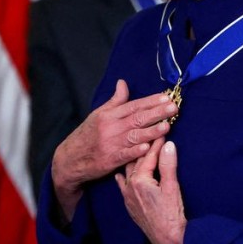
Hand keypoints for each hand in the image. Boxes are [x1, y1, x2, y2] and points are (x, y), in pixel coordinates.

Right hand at [52, 80, 177, 219]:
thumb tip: (123, 83)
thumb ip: (115, 101)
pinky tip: (147, 147)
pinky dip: (135, 151)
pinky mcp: (109, 160)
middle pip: (137, 118)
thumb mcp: (99, 114)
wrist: (69, 158)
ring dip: (151, 131)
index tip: (166, 97)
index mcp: (109, 115)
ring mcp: (110, 144)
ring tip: (167, 125)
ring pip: (134, 136)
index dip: (150, 101)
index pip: (133, 106)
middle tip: (173, 107)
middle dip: (157, 113)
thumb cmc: (87, 135)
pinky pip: (124, 155)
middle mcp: (110, 128)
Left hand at [116, 139, 185, 243]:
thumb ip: (168, 164)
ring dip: (136, 159)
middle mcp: (130, 187)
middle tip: (153, 135)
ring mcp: (128, 196)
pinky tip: (121, 173)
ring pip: (129, 171)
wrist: (167, 238)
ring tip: (140, 148)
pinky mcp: (130, 204)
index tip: (161, 129)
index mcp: (140, 180)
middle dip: (146, 148)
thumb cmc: (171, 215)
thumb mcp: (172, 187)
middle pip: (138, 161)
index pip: (149, 155)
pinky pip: (123, 185)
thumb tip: (167, 144)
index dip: (156, 142)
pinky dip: (124, 176)